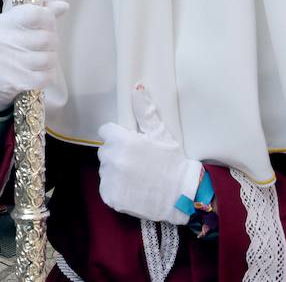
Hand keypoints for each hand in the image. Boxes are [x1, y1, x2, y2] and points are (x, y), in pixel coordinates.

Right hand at [0, 0, 67, 111]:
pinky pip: (44, 77)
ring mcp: (4, 62)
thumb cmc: (7, 49)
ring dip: (50, 62)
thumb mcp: (16, 27)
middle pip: (46, 38)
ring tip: (42, 62)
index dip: (49, 21)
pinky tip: (40, 75)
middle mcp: (0, 40)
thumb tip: (63, 6)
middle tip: (45, 48)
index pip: (36, 14)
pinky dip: (48, 77)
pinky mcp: (10, 82)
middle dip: (52, 44)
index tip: (48, 27)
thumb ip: (40, 14)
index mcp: (1, 23)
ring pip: (48, 59)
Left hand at [97, 85, 201, 224]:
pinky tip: (132, 188)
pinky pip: (106, 187)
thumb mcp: (160, 133)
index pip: (106, 132)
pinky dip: (116, 188)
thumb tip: (136, 87)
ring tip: (136, 176)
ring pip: (105, 169)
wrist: (180, 195)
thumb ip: (145, 111)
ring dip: (116, 171)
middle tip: (137, 160)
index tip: (130, 143)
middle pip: (105, 151)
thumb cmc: (171, 161)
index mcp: (122, 141)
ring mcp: (110, 180)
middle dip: (117, 153)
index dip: (118, 136)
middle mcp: (112, 159)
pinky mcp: (110, 197)